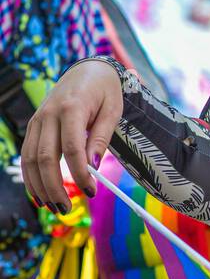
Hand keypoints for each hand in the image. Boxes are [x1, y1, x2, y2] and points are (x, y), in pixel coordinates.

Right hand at [21, 61, 123, 212]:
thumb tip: (93, 166)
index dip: (79, 172)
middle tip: (67, 207)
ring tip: (53, 207)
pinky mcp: (34, 126)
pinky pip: (28, 154)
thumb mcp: (113, 111)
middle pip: (46, 157)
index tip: (92, 190)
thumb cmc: (105, 91)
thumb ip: (102, 137)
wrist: (87, 71)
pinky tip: (40, 194)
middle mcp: (49, 114)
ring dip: (39, 186)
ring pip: (31, 159)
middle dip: (54, 186)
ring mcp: (38, 120)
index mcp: (72, 107)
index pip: (72, 147)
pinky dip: (31, 176)